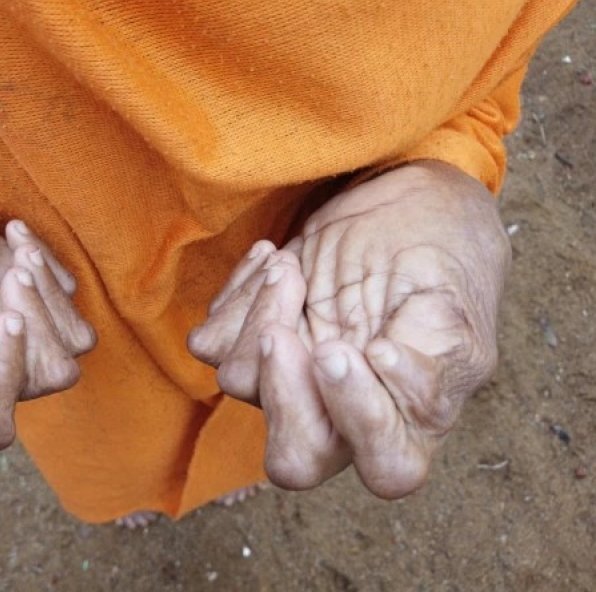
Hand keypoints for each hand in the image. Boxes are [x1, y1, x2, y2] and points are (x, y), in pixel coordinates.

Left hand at [190, 162, 509, 497]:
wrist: (400, 199)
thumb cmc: (437, 249)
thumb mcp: (452, 292)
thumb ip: (438, 348)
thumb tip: (381, 366)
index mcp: (409, 416)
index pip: (385, 464)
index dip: (363, 415)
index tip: (364, 347)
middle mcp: (341, 411)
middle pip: (294, 460)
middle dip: (284, 395)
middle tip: (287, 333)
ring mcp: (289, 378)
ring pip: (241, 383)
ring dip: (261, 316)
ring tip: (290, 266)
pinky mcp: (253, 341)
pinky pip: (213, 340)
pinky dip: (236, 294)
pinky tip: (273, 256)